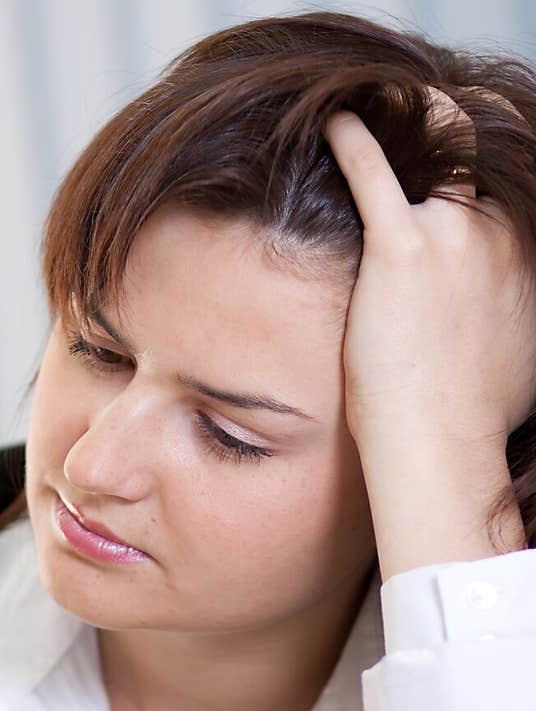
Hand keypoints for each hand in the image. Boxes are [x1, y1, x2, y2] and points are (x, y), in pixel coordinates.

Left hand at [323, 88, 535, 452]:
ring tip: (373, 126)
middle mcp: (502, 234)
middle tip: (406, 142)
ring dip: (400, 142)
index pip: (499, 191)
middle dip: (438, 153)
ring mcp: (454, 236)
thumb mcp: (520, 352)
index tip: (442, 181)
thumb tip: (498, 318)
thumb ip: (511, 310)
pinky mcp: (401, 248)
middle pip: (465, 166)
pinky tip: (336, 123)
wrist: (438, 446)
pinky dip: (352, 141)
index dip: (466, 183)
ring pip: (426, 162)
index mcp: (529, 255)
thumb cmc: (471, 417)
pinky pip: (372, 173)